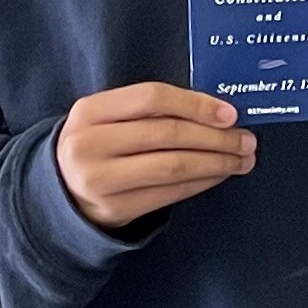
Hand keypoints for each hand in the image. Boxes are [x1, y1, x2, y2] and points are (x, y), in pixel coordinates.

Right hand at [53, 83, 255, 231]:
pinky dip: (202, 182)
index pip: (152, 97)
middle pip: (168, 134)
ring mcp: (99, 180)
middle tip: (247, 140)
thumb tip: (220, 113)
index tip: (230, 114)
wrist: (61, 191)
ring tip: (242, 159)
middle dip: (217, 137)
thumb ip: (152, 110)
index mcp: (89, 111)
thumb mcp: (110, 118)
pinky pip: (170, 193)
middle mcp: (89, 145)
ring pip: (173, 167)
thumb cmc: (100, 145)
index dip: (196, 104)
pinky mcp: (114, 209)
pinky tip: (219, 174)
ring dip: (216, 162)